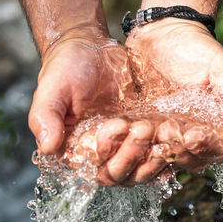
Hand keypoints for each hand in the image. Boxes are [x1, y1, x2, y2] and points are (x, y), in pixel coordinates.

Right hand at [30, 32, 159, 185]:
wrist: (89, 47)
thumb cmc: (64, 68)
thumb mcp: (51, 89)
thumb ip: (45, 118)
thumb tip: (48, 147)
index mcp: (72, 151)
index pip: (91, 168)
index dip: (106, 152)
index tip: (116, 125)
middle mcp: (98, 156)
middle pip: (119, 173)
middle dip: (133, 154)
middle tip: (142, 127)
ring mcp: (122, 149)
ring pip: (140, 169)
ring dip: (152, 157)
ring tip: (163, 134)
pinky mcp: (141, 138)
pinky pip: (155, 153)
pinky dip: (167, 150)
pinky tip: (177, 138)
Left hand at [123, 17, 222, 173]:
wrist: (160, 33)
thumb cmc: (196, 48)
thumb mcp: (221, 66)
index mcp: (217, 127)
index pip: (216, 149)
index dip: (205, 146)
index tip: (192, 136)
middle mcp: (193, 137)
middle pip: (188, 158)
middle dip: (176, 150)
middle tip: (164, 135)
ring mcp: (166, 135)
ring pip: (163, 155)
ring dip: (154, 150)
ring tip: (146, 137)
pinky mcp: (143, 130)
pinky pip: (138, 144)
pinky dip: (133, 143)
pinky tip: (126, 134)